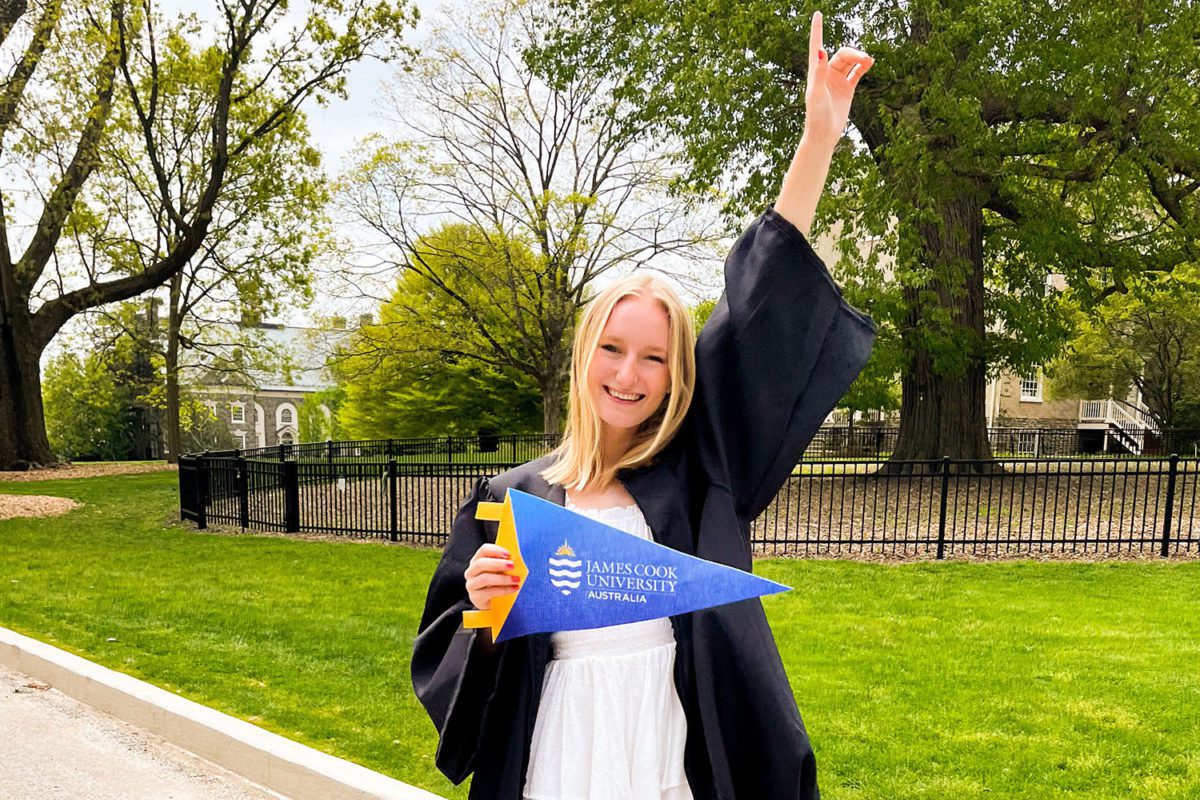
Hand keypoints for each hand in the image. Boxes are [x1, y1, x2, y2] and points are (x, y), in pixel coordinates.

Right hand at [464, 543, 520, 610]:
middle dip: (498, 564)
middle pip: (481, 563)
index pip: (483, 550)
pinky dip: (504, 590)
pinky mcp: (475, 597)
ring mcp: (471, 585)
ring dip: (502, 578)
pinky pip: (489, 592)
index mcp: (477, 560)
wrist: (493, 603)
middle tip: (512, 565)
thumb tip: (517, 557)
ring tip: (516, 579)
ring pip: (484, 578)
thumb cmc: (498, 583)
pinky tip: (514, 588)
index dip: (496, 550)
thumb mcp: (501, 571)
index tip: (508, 554)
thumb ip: (505, 563)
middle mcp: (471, 571)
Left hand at [802, 11, 873, 151]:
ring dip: (860, 59)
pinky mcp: (847, 89)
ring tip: (869, 60)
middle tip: (865, 58)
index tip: (817, 14)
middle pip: (842, 54)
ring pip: (850, 62)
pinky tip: (869, 63)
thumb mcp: (817, 92)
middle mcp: (826, 73)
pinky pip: (856, 73)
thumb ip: (819, 71)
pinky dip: (863, 67)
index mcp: (815, 72)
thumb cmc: (816, 115)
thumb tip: (821, 50)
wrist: (824, 134)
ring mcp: (837, 81)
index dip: (817, 30)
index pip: (816, 45)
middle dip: (854, 54)